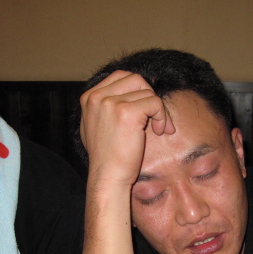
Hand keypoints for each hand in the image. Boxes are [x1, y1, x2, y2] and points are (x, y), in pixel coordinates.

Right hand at [79, 70, 174, 186]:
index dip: (139, 90)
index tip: (146, 109)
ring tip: (159, 129)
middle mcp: (97, 97)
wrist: (108, 176)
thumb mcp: (97, 125)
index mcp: (89, 97)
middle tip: (157, 118)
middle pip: (135, 80)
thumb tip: (127, 93)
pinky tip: (160, 132)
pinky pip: (155, 102)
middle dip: (150, 97)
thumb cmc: (107, 156)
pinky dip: (163, 116)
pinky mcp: (127, 112)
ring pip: (147, 92)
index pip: (120, 76)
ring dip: (159, 110)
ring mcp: (111, 103)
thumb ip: (105, 107)